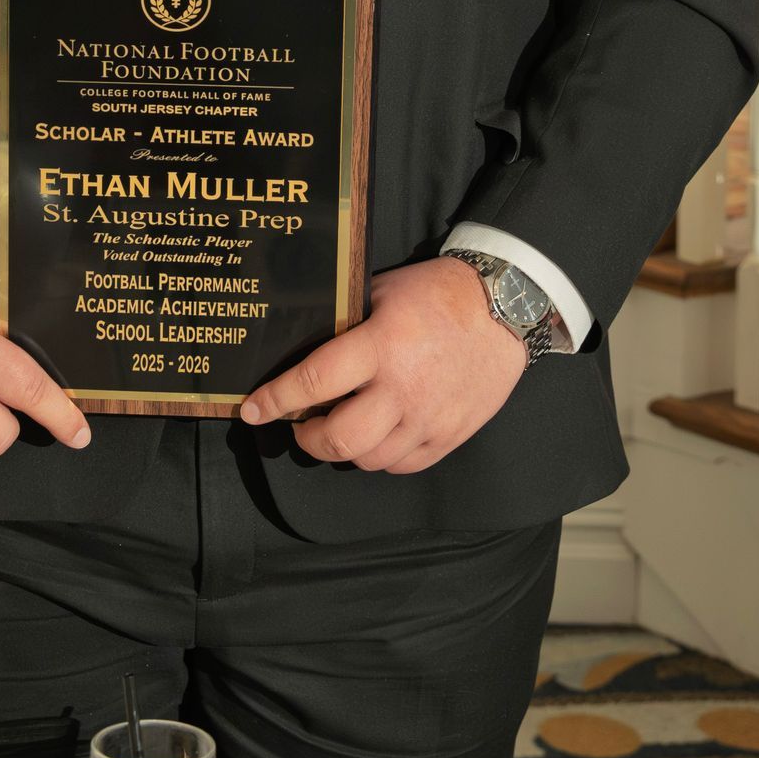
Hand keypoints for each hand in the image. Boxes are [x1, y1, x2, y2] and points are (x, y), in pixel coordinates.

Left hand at [238, 256, 525, 472]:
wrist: (506, 308)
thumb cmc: (437, 294)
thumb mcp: (383, 292)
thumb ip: (346, 322)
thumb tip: (299, 344)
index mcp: (382, 345)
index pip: (316, 380)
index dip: (277, 399)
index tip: (252, 409)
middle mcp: (404, 388)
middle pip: (340, 438)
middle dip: (308, 438)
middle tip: (301, 424)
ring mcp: (429, 417)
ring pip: (368, 458)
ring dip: (343, 449)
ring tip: (339, 427)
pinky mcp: (450, 435)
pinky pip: (402, 465)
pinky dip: (380, 456)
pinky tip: (376, 435)